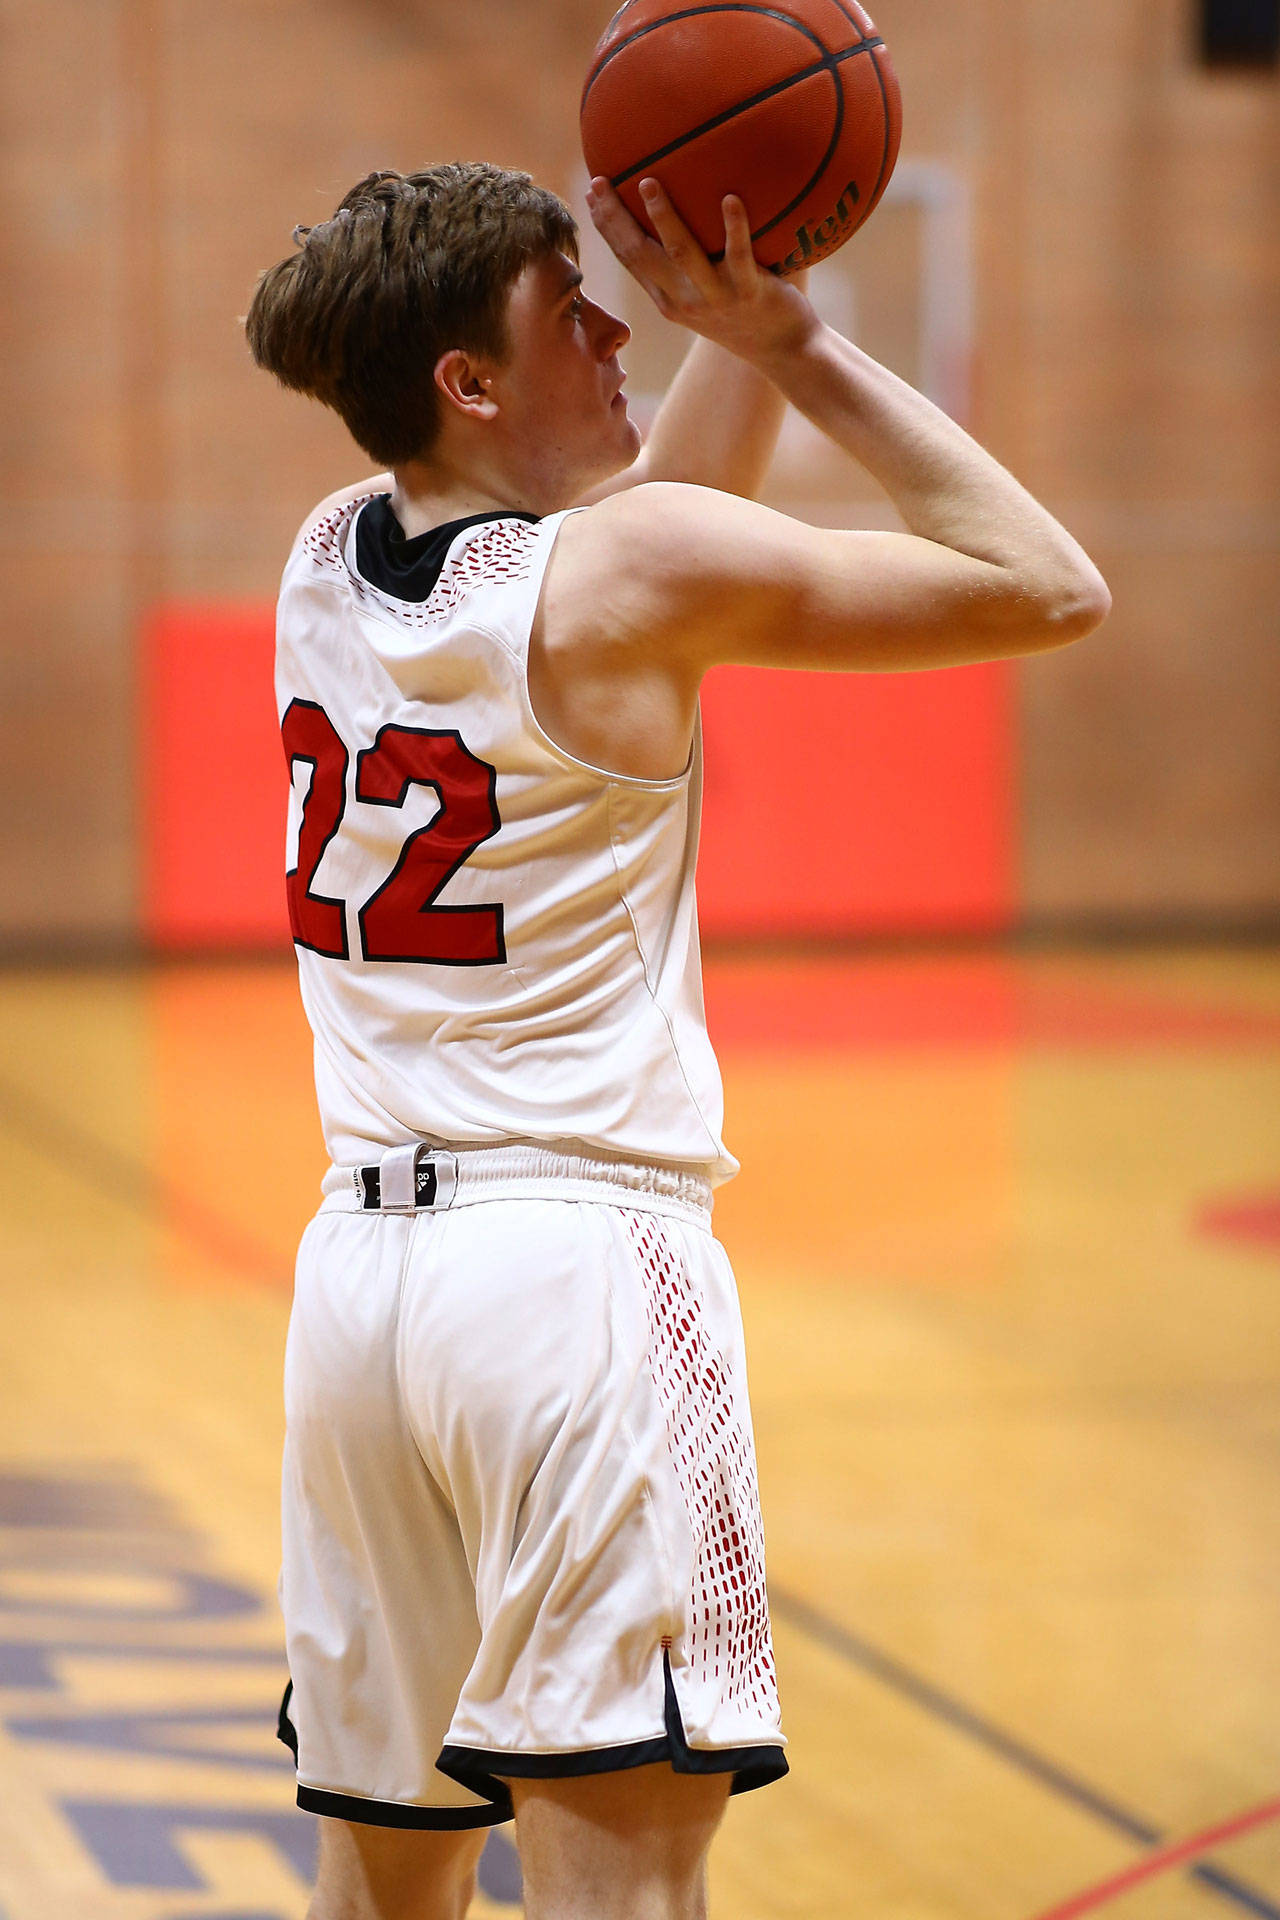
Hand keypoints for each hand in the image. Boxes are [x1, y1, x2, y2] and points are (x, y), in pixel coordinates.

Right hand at [586, 175, 816, 363]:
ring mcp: (716, 298)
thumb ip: (689, 261)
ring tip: (648, 184)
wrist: (785, 350)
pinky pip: (739, 256)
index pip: (629, 258)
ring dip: (663, 218)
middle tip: (601, 183)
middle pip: (641, 255)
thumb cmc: (746, 312)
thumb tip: (678, 204)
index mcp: (669, 299)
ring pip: (682, 255)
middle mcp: (685, 301)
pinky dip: (735, 227)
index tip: (591, 193)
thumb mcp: (706, 293)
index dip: (607, 227)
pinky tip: (730, 198)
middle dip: (617, 219)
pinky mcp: (749, 294)